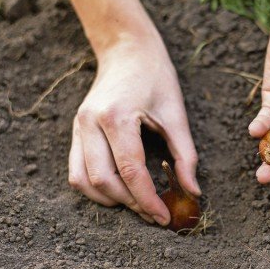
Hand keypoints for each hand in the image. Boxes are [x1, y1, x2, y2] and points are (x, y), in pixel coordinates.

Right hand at [68, 34, 200, 224]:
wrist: (127, 50)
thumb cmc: (156, 78)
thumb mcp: (177, 114)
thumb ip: (186, 155)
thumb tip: (194, 192)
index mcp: (116, 116)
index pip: (130, 171)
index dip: (148, 199)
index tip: (164, 218)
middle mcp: (90, 123)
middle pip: (103, 180)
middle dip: (130, 203)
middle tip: (154, 214)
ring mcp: (78, 127)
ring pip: (83, 181)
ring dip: (110, 200)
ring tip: (137, 204)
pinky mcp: (75, 131)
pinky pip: (76, 171)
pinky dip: (95, 188)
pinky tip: (119, 191)